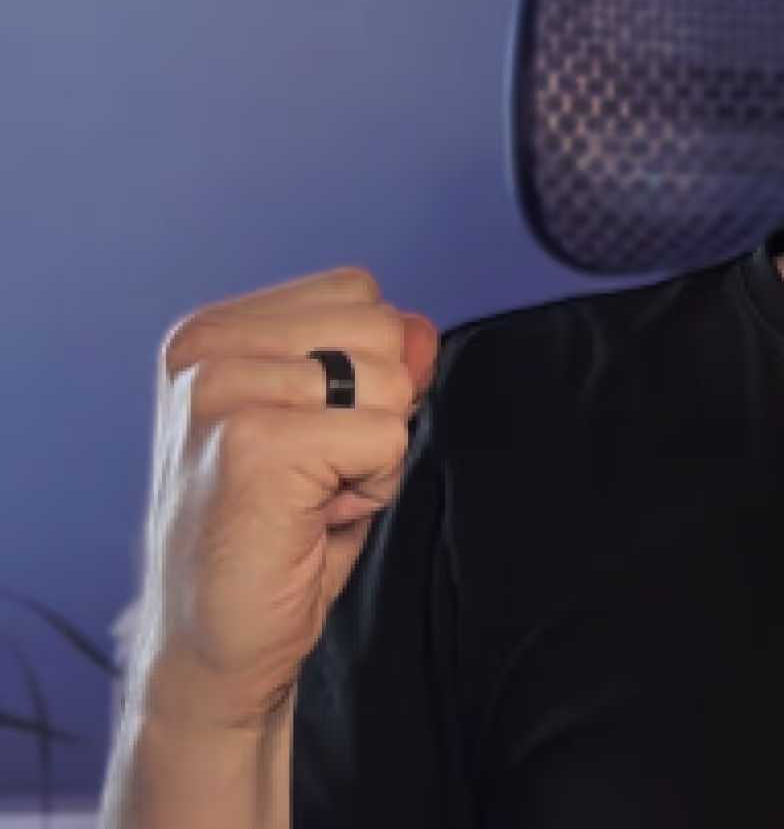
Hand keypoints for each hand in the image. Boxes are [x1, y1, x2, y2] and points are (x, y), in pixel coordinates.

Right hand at [133, 267, 439, 730]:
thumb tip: (423, 330)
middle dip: (377, 411)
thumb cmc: (275, 534)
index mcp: (213, 331)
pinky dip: (373, 488)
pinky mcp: (251, 446)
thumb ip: (377, 362)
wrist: (214, 644)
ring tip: (309, 497)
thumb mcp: (331, 424)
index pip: (359, 293)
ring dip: (374, 453)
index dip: (367, 372)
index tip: (311, 439)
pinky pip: (387, 437)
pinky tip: (310, 520)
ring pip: (391, 383)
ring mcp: (221, 394)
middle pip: (384, 328)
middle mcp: (206, 350)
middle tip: (313, 476)